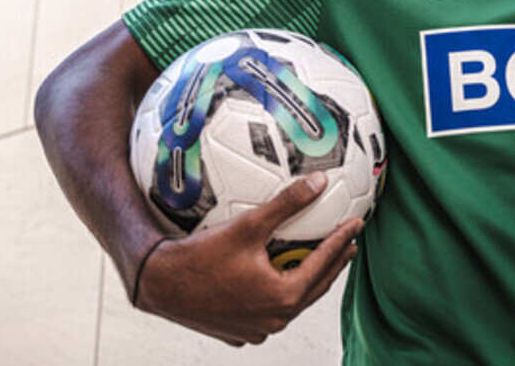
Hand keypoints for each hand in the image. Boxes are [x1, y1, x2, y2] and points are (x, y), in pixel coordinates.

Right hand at [134, 173, 362, 345]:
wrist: (158, 284)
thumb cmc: (201, 255)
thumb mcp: (249, 225)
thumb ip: (287, 203)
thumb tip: (319, 181)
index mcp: (283, 297)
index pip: (324, 263)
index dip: (342, 240)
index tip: (356, 224)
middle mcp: (274, 320)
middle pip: (315, 287)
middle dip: (333, 263)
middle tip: (348, 242)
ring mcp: (256, 330)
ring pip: (294, 303)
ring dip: (309, 280)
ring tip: (321, 259)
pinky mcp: (239, 332)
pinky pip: (269, 312)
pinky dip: (281, 294)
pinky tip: (280, 278)